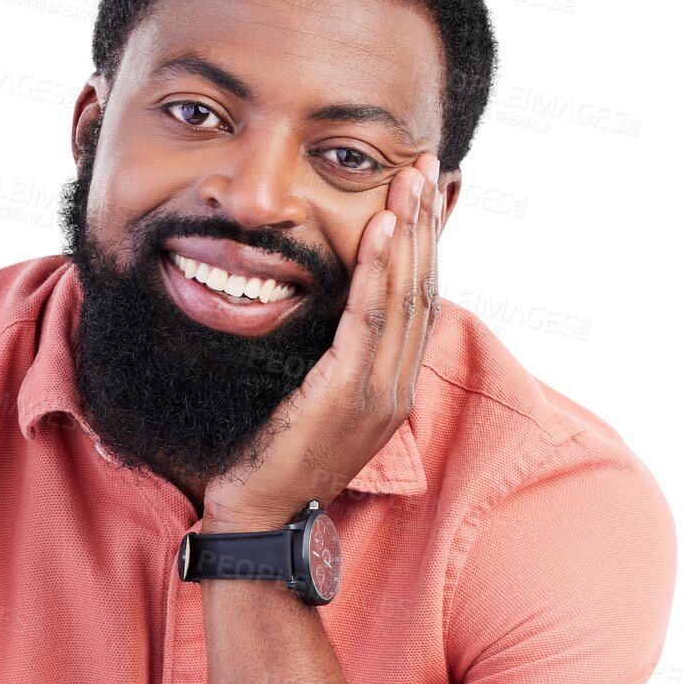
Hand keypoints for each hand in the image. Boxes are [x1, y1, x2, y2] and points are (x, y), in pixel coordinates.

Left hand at [201, 153, 446, 530]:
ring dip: (408, 232)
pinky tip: (380, 229)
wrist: (259, 517)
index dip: (422, 246)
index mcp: (390, 388)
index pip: (417, 302)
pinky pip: (370, 320)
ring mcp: (379, 394)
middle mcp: (396, 388)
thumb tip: (323, 316)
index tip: (421, 195)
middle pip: (421, 290)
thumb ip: (329, 361)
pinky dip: (377, 271)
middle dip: (424, 224)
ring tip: (409, 180)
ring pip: (403, 298)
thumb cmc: (272, 459)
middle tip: (425, 167)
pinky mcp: (350, 395)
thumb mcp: (310, 401)